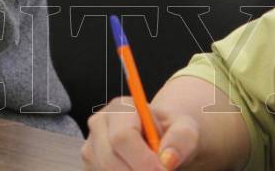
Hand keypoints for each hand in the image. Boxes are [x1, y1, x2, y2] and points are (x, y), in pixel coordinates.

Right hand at [82, 97, 196, 170]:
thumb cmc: (170, 132)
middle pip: (110, 160)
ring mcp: (90, 146)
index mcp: (120, 108)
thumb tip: (167, 158)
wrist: (160, 140)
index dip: (143, 160)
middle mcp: (99, 125)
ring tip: (150, 170)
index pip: (122, 137)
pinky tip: (136, 170)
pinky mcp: (90, 165)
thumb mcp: (184, 128)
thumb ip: (181, 138)